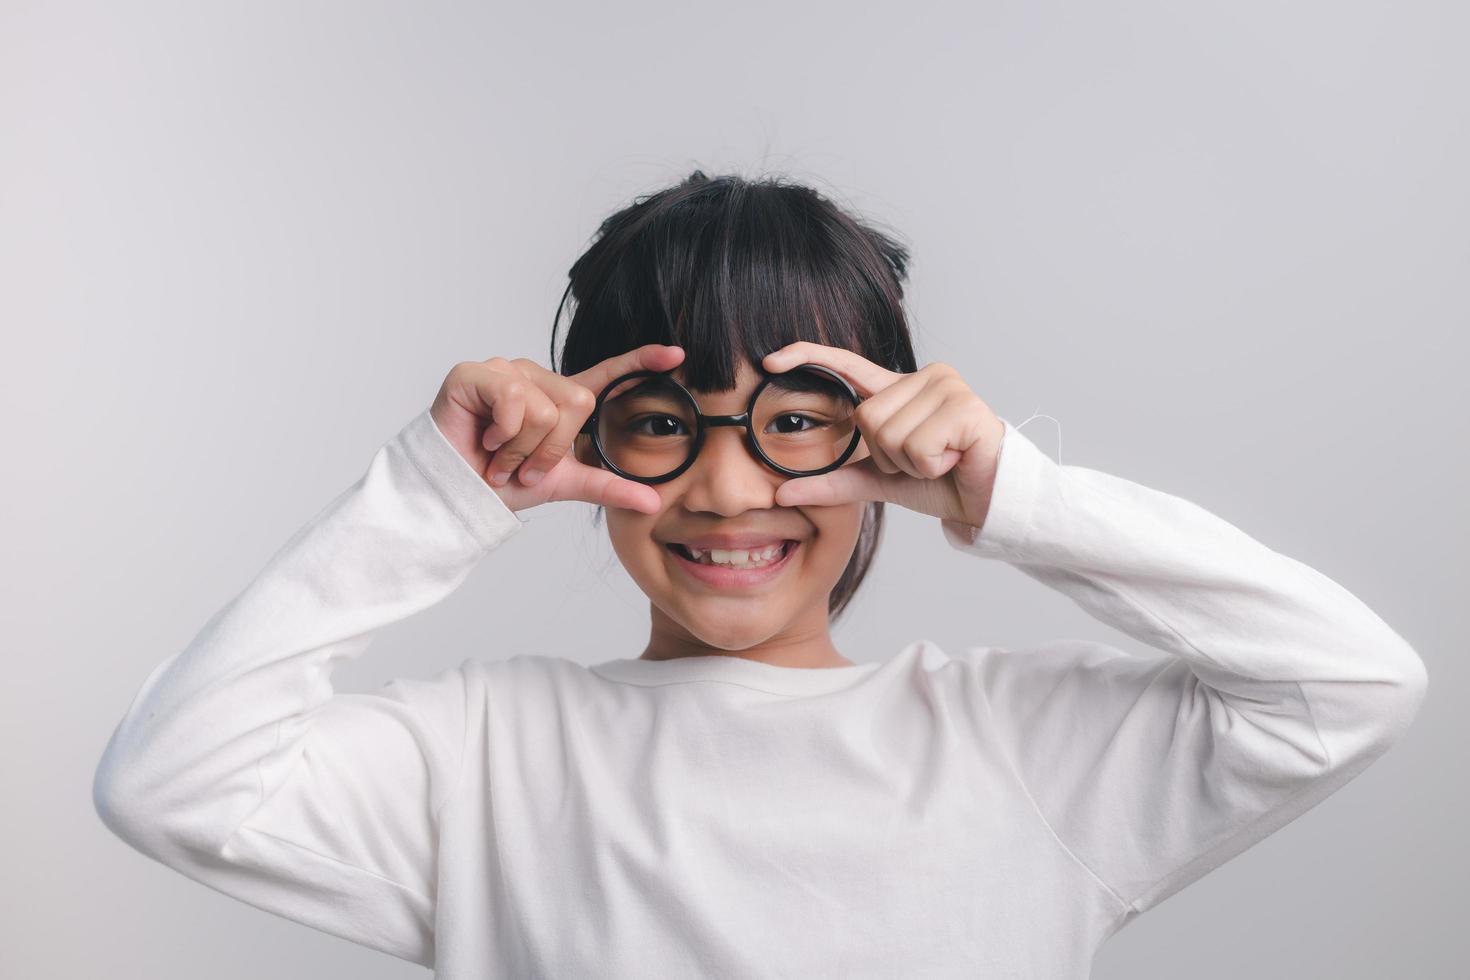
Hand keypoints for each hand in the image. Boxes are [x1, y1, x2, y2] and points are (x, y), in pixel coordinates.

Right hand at [429, 344, 686, 514]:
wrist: (457, 496)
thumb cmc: (503, 483)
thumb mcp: (564, 484)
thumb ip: (608, 487)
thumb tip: (654, 502)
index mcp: (559, 398)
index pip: (606, 374)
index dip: (641, 361)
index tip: (678, 353)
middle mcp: (535, 377)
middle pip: (577, 402)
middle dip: (552, 448)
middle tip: (523, 467)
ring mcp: (505, 371)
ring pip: (545, 407)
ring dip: (523, 449)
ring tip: (500, 458)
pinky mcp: (475, 373)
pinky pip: (513, 399)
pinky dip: (502, 434)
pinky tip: (483, 441)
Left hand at [761, 342, 1006, 529]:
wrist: (990, 501)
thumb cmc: (941, 482)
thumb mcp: (879, 481)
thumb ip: (833, 482)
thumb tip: (781, 494)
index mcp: (899, 389)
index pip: (847, 363)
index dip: (808, 357)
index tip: (769, 361)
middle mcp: (923, 377)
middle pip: (866, 418)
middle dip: (887, 455)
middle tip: (922, 460)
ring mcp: (947, 387)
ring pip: (890, 434)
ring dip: (911, 463)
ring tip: (941, 460)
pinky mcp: (966, 407)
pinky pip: (918, 445)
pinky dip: (931, 466)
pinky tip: (955, 459)